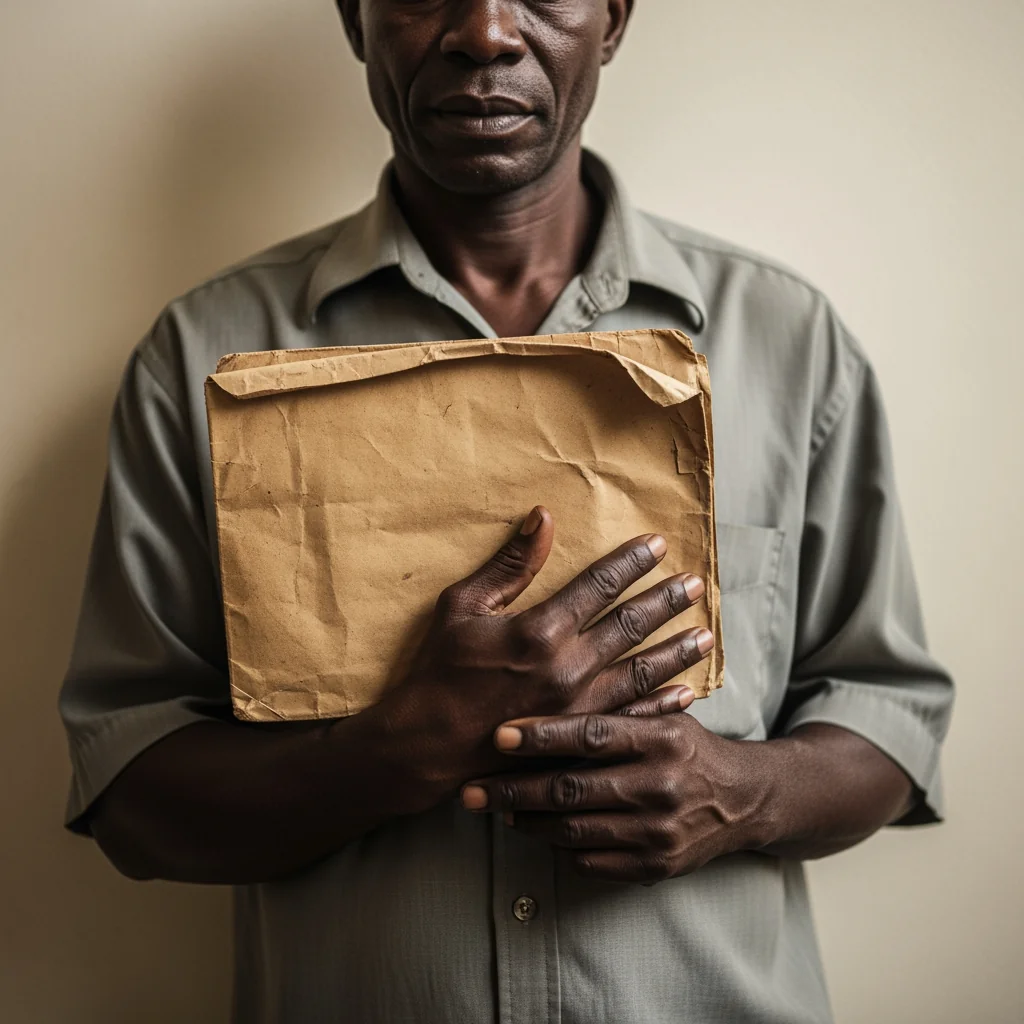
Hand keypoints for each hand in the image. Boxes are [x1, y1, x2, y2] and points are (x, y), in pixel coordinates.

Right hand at [380, 506, 713, 792]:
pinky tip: (685, 694)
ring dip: (676, 652)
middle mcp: (567, 667)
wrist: (426, 743)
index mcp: (540, 630)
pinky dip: (661, 705)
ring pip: (641, 672)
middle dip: (666, 601)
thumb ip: (509, 564)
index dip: (631, 562)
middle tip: (697, 584)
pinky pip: (630, 718)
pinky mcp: (575, 737)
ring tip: (706, 635)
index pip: (599, 585)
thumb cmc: (438, 670)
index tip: (658, 545)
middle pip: (630, 625)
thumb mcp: (462, 606)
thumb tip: (543, 518)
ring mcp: (577, 707)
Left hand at [459, 710, 764, 884]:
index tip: (498, 733)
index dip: (541, 734)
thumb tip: (552, 681)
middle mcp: (661, 786)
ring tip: (497, 807)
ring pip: (573, 830)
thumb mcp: (665, 717)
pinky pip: (590, 861)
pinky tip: (536, 830)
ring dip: (527, 820)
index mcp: (661, 739)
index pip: (591, 734)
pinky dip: (556, 846)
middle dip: (513, 789)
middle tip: (472, 788)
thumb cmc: (689, 749)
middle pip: (571, 789)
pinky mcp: (656, 867)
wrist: (746, 801)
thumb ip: (618, 709)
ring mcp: (658, 832)